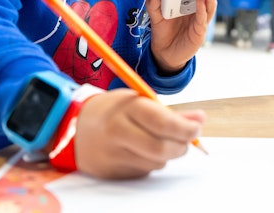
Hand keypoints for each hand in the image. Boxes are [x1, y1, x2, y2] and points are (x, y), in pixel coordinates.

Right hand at [74, 89, 204, 178]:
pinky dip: (151, 162)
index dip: (184, 128)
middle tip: (187, 139)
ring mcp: (113, 155)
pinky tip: (141, 151)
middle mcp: (118, 133)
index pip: (162, 122)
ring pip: (156, 163)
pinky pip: (144, 172)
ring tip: (158, 140)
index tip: (197, 128)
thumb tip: (200, 119)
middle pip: (160, 148)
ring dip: (167, 155)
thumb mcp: (139, 101)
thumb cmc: (113, 111)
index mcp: (126, 109)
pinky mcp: (112, 173)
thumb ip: (171, 112)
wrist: (74, 128)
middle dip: (181, 146)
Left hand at [145, 0, 218, 72]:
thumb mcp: (155, 17)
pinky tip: (202, 1)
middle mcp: (196, 11)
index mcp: (188, 4)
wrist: (164, 53)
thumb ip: (154, 5)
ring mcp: (199, 21)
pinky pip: (202, 19)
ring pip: (209, 7)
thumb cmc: (163, 32)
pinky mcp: (199, 32)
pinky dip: (203, 10)